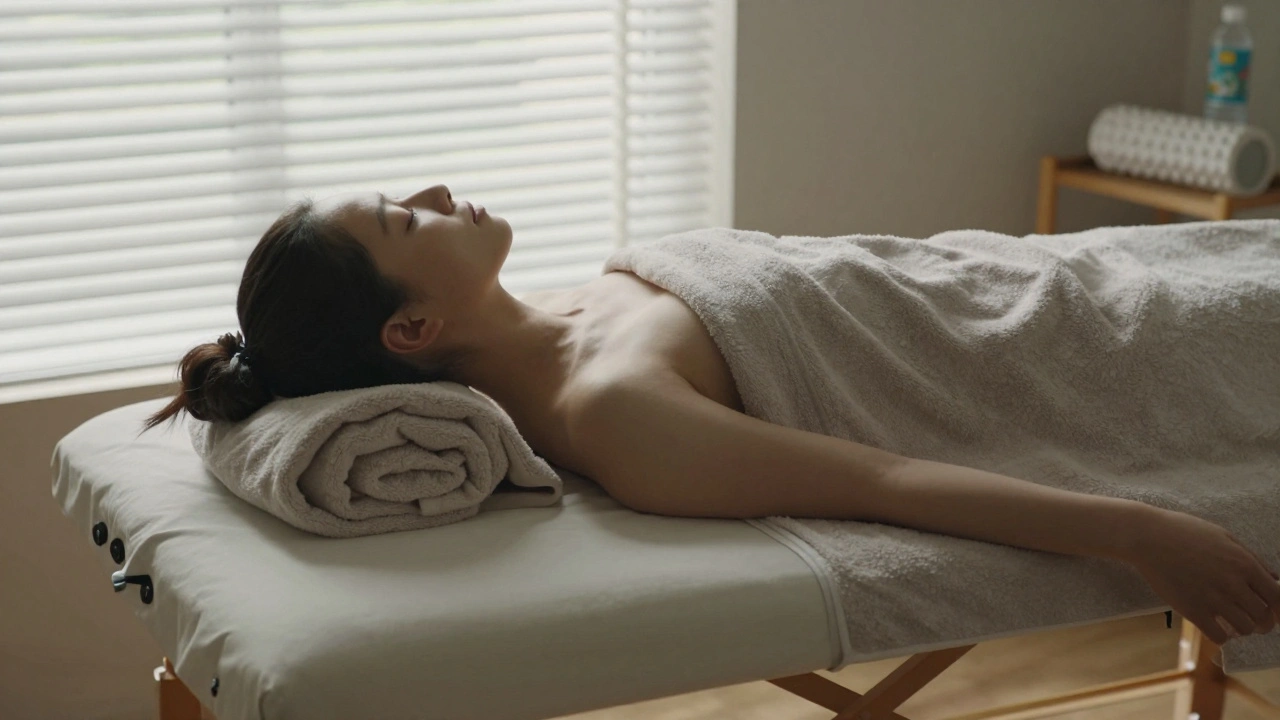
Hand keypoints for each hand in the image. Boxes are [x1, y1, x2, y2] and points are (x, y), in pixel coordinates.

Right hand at [1126, 508, 1279, 645]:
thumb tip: (1273, 578)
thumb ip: (1251, 557)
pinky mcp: (1192, 610)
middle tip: (1251, 619)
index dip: (1277, 608)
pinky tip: (1214, 626)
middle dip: (1262, 622)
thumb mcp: (1224, 536)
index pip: (1277, 597)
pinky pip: (1219, 636)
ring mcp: (1212, 598)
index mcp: (1244, 563)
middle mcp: (1233, 583)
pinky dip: (1221, 636)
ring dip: (1241, 629)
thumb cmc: (1184, 532)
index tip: (1271, 610)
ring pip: (1245, 629)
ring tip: (1231, 622)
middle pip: (1263, 616)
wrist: (1147, 537)